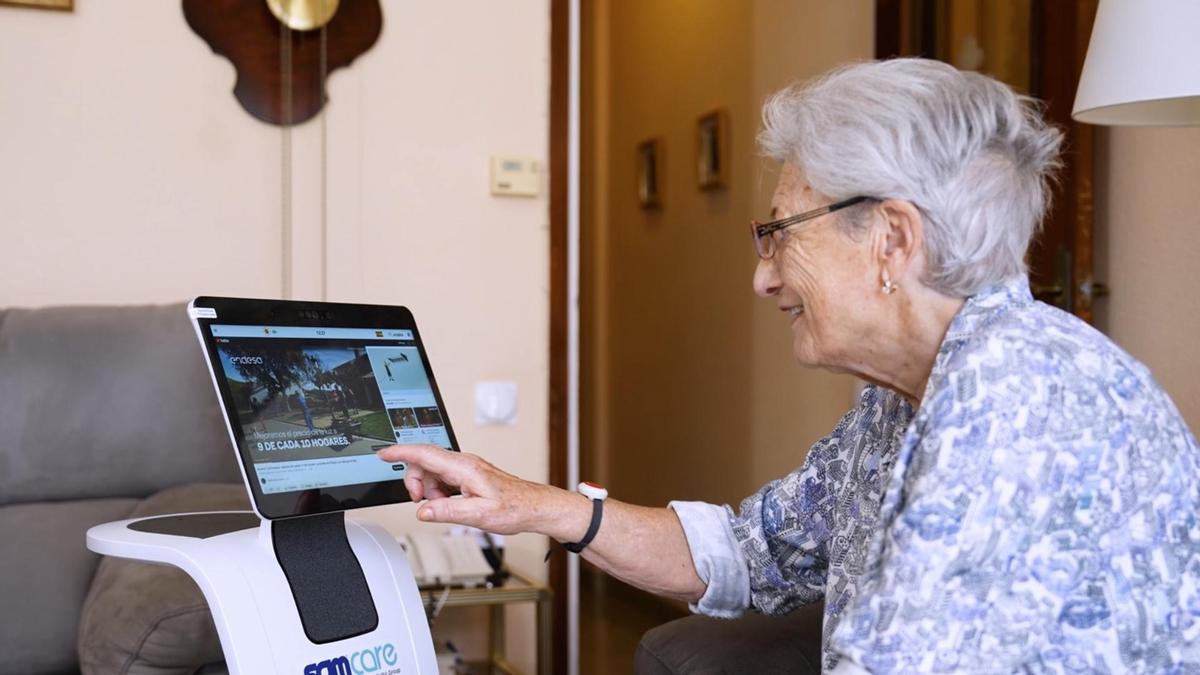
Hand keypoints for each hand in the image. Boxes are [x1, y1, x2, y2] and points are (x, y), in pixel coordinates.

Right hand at [378, 444, 574, 536]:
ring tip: (443, 507)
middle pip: (424, 462)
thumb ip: (447, 512)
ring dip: (429, 490)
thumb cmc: (514, 508)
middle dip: (415, 482)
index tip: (384, 454)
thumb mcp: (478, 515)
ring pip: (433, 472)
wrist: (534, 507)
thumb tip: (423, 511)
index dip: (401, 452)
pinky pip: (444, 478)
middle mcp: (464, 463)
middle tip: (420, 502)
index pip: (425, 454)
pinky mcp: (469, 476)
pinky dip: (439, 492)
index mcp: (464, 468)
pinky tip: (450, 505)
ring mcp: (467, 468)